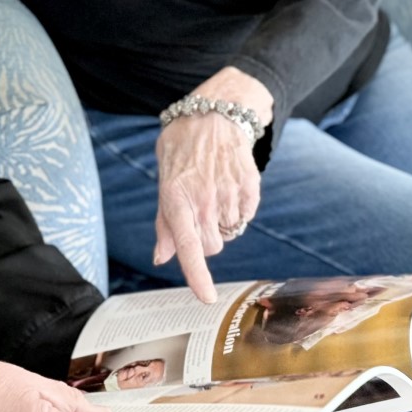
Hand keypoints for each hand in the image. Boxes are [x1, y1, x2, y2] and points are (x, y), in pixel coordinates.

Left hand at [153, 69, 269, 302]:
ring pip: (229, 233)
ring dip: (222, 223)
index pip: (188, 246)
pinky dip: (238, 211)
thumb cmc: (182, 147)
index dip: (198, 275)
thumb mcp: (163, 179)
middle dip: (205, 238)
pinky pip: (245, 217)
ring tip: (214, 192)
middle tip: (199, 212)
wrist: (215, 113)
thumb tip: (161, 257)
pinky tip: (229, 188)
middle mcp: (204, 199)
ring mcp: (229, 194)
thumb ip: (164, 222)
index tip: (207, 298)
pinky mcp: (250, 188)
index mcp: (176, 198)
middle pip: (211, 247)